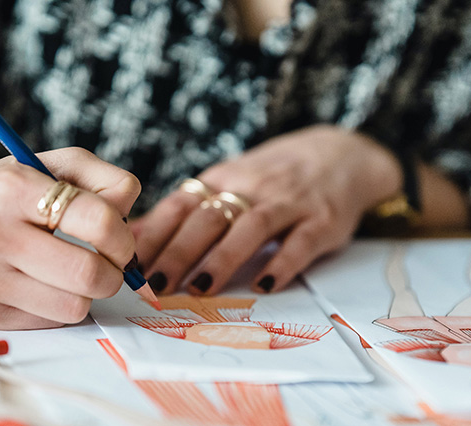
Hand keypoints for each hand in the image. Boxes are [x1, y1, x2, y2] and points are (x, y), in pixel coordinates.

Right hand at [0, 147, 140, 329]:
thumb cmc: (5, 190)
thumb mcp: (51, 164)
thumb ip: (104, 180)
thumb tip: (129, 218)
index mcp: (13, 188)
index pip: (98, 222)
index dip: (123, 236)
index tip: (119, 239)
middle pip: (90, 275)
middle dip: (113, 272)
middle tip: (105, 262)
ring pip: (74, 308)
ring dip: (86, 293)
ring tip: (70, 270)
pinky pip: (48, 322)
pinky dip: (57, 305)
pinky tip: (39, 283)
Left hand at [131, 125, 402, 295]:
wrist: (340, 154)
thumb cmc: (270, 179)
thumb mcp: (225, 183)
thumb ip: (184, 211)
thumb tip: (131, 236)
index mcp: (221, 180)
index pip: (179, 206)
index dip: (154, 235)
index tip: (129, 265)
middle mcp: (250, 188)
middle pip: (209, 218)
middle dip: (179, 252)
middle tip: (156, 285)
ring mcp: (288, 203)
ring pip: (251, 227)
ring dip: (222, 259)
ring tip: (199, 289)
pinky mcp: (323, 220)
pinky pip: (301, 242)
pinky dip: (282, 263)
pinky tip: (264, 285)